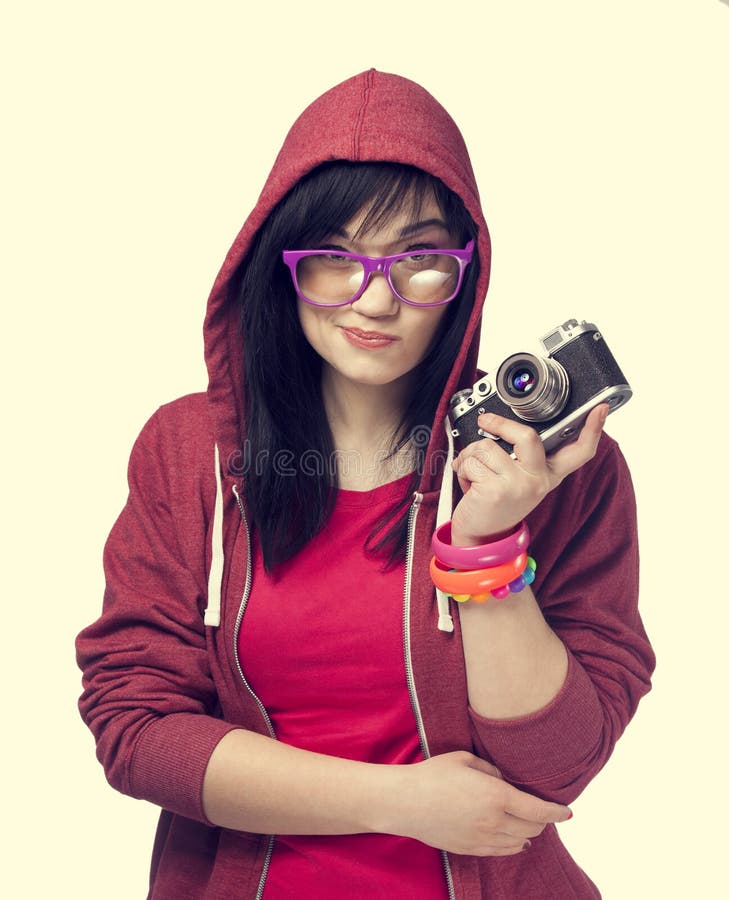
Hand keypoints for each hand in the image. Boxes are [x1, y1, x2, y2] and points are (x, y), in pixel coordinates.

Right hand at [402, 751, 571, 855]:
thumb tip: (503, 780)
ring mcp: (481, 839)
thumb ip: (490, 769)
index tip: (568, 813)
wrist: (404, 802)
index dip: (557, 812)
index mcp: (495, 796)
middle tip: (544, 812)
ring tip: (530, 825)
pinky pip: (501, 852)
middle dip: (543, 821)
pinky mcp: (469, 849)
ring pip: (519, 843)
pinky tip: (515, 841)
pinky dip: (514, 846)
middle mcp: (493, 821)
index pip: (538, 810)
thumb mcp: (465, 760)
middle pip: (531, 828)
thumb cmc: (432, 775)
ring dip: (528, 834)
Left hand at [450, 404, 607, 543]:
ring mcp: (518, 485)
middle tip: (486, 420)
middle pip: (527, 436)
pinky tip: (469, 483)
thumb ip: (521, 455)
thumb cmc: (496, 502)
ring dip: (470, 455)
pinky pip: (471, 461)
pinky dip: (462, 467)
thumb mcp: (519, 479)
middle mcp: (538, 480)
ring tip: (474, 471)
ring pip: (487, 446)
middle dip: (500, 424)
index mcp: (549, 474)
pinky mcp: (495, 490)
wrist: (481, 537)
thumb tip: (504, 423)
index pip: (578, 451)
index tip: (601, 408)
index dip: (592, 429)